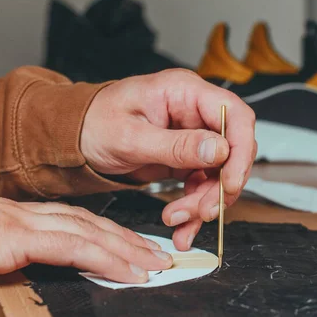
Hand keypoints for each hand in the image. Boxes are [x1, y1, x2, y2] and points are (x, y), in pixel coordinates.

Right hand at [0, 191, 172, 282]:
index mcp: (19, 216)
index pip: (75, 220)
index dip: (108, 232)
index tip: (132, 244)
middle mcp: (28, 214)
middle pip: (92, 223)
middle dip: (128, 239)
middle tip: (157, 253)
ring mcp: (25, 222)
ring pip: (91, 233)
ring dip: (127, 249)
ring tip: (154, 264)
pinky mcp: (20, 237)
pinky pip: (75, 249)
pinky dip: (106, 260)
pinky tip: (129, 272)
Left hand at [81, 69, 256, 249]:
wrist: (75, 138)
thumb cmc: (94, 124)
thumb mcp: (131, 137)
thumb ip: (175, 145)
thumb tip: (218, 150)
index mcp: (184, 92)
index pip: (234, 114)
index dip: (241, 149)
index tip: (230, 182)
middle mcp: (194, 112)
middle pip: (232, 149)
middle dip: (220, 186)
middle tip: (202, 211)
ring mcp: (192, 136)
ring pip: (219, 173)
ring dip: (204, 202)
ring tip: (179, 221)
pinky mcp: (185, 158)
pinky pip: (201, 185)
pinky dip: (194, 207)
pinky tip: (182, 224)